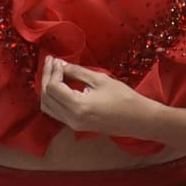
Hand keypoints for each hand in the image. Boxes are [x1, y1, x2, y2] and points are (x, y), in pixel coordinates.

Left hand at [39, 56, 160, 137]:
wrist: (138, 119)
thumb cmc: (124, 98)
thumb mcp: (100, 79)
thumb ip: (77, 72)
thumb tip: (60, 64)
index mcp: (78, 106)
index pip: (53, 87)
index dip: (52, 71)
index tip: (56, 59)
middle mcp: (71, 119)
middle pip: (46, 98)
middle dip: (46, 77)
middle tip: (50, 62)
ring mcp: (73, 125)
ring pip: (48, 107)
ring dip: (47, 88)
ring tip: (53, 72)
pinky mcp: (76, 126)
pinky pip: (56, 112)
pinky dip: (53, 98)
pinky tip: (59, 84)